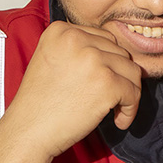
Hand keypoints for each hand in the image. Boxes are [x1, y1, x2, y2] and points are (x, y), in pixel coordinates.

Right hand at [0, 22, 142, 162]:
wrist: (28, 132)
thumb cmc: (41, 102)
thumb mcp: (53, 60)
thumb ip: (81, 50)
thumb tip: (122, 55)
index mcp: (61, 30)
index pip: (105, 39)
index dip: (107, 63)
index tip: (99, 82)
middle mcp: (76, 39)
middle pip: (121, 53)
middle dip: (119, 77)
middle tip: (107, 99)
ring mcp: (93, 60)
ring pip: (133, 71)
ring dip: (129, 92)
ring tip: (114, 109)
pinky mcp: (107, 83)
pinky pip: (134, 93)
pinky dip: (130, 110)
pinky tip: (118, 121)